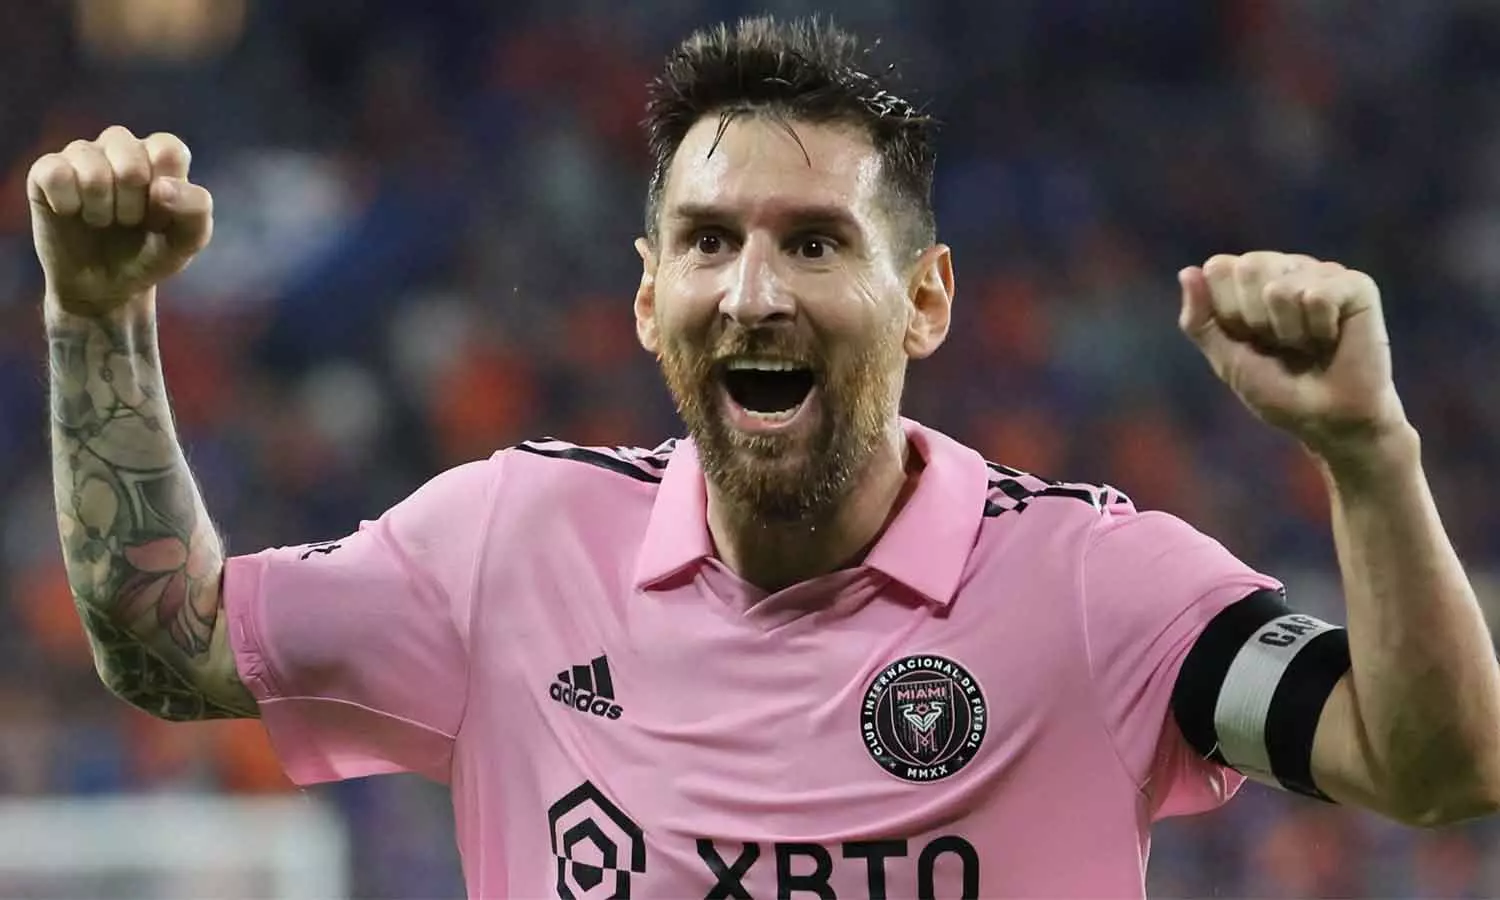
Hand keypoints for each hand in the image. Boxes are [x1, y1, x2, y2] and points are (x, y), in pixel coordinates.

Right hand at [29, 126, 212, 315]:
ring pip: (92, 167)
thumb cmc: (150, 254)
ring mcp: (82, 155)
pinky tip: (73, 214)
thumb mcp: (187, 240)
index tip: (160, 217)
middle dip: (134, 205)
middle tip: (130, 222)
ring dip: (101, 209)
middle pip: (130, 160)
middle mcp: (121, 147)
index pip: (167, 149)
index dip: (166, 193)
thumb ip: (195, 210)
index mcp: (159, 156)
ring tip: (103, 221)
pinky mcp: (47, 170)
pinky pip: (55, 173)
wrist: (106, 285)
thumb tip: (161, 187)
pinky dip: (68, 204)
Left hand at [1179, 252, 1409, 459]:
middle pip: (1249, 267)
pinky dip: (1320, 329)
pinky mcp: (1356, 285)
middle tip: (1281, 344)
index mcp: (1251, 280)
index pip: (1219, 267)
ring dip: (1290, 332)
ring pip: (1280, 288)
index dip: (1227, 312)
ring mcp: (1322, 272)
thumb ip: (1200, 320)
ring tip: (1309, 345)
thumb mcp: (1227, 360)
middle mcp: (1286, 268)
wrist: (1327, 420)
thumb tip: (1187, 271)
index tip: (1249, 339)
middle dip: (1256, 319)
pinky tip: (1333, 339)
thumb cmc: (1278, 390)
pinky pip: (1318, 296)